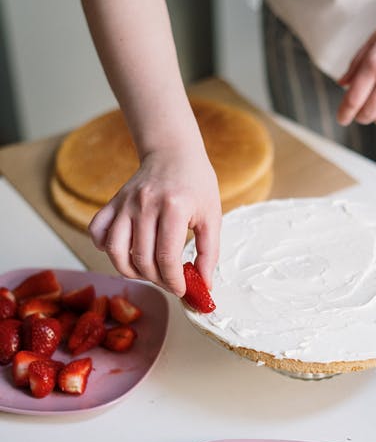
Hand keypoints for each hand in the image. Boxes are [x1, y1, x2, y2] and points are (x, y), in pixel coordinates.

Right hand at [88, 143, 220, 296]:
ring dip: (130, 271)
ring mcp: (125, 203)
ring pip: (115, 250)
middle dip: (157, 279)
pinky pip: (97, 230)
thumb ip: (210, 252)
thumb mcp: (212, 216)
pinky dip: (104, 248)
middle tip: (169, 281)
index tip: (181, 289)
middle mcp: (145, 205)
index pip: (166, 257)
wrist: (173, 152)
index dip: (173, 280)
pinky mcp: (114, 202)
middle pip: (142, 258)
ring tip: (147, 272)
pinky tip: (123, 252)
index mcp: (173, 207)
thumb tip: (204, 284)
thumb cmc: (196, 183)